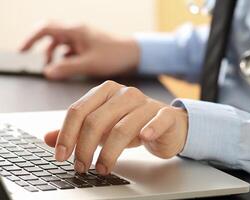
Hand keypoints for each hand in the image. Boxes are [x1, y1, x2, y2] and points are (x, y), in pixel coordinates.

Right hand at [20, 22, 139, 79]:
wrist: (134, 53)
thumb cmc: (115, 55)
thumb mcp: (89, 64)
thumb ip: (67, 68)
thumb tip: (48, 72)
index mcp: (75, 31)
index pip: (45, 29)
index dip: (31, 39)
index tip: (22, 51)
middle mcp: (77, 31)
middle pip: (51, 36)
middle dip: (42, 48)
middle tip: (38, 62)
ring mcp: (82, 37)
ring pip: (61, 43)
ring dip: (54, 55)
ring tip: (52, 68)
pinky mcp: (88, 44)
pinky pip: (70, 49)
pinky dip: (65, 57)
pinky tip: (67, 66)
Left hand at [44, 80, 187, 174]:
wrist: (167, 124)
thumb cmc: (132, 124)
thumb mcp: (102, 126)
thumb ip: (77, 131)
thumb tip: (48, 138)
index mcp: (106, 92)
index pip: (78, 110)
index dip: (66, 134)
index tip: (61, 155)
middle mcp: (124, 94)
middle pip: (96, 120)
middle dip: (84, 147)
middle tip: (80, 167)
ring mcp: (145, 103)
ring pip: (122, 127)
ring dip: (109, 152)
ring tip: (102, 168)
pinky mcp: (165, 114)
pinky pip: (158, 120)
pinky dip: (150, 129)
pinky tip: (143, 138)